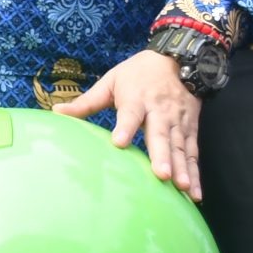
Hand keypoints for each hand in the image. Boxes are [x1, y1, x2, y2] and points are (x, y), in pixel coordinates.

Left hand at [57, 48, 201, 200]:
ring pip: (181, 147)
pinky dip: (195, 173)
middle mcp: (160, 111)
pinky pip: (193, 153)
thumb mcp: (110, 82)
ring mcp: (177, 121)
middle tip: (161, 175)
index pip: (130, 114)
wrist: (177, 59)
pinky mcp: (190, 129)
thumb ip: (86, 102)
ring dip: (182, 168)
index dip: (125, 127)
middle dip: (161, 155)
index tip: (119, 142)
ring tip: (183, 188)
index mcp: (137, 98)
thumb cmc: (137, 74)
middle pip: (160, 134)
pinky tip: (194, 193)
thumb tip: (56, 112)